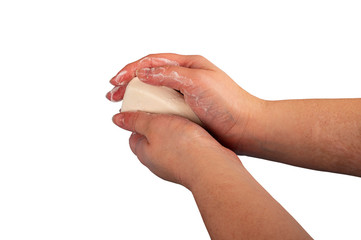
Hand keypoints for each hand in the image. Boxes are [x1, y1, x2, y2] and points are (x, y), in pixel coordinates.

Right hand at [106, 53, 264, 153]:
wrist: (246, 128)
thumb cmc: (229, 103)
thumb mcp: (198, 82)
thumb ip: (170, 75)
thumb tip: (143, 72)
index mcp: (188, 65)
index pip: (153, 62)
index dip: (131, 69)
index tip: (116, 80)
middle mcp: (184, 78)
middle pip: (149, 76)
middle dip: (129, 83)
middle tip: (112, 95)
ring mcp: (184, 95)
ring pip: (154, 93)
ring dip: (136, 98)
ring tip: (122, 106)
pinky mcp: (186, 111)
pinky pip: (162, 108)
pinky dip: (148, 111)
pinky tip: (141, 116)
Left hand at [112, 111, 239, 188]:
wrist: (212, 166)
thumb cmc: (183, 148)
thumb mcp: (153, 125)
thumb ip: (135, 121)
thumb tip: (117, 119)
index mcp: (144, 153)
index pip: (134, 134)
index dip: (138, 119)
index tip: (146, 108)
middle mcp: (157, 162)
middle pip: (153, 137)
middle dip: (159, 123)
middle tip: (167, 109)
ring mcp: (174, 164)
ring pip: (171, 142)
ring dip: (176, 129)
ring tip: (184, 117)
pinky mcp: (191, 164)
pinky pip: (186, 147)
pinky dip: (190, 137)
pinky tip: (197, 130)